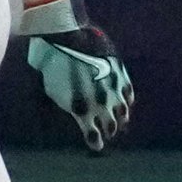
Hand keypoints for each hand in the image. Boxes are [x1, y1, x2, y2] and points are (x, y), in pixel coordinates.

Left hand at [19, 0, 133, 152]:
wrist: (66, 35)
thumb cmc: (52, 63)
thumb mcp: (52, 91)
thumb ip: (65, 107)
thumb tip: (73, 114)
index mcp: (82, 109)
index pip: (94, 136)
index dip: (96, 143)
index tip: (98, 146)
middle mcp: (100, 102)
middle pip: (111, 126)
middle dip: (109, 131)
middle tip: (108, 133)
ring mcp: (112, 87)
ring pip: (123, 112)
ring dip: (121, 119)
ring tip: (120, 123)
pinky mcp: (120, 71)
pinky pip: (129, 92)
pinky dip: (127, 100)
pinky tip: (126, 103)